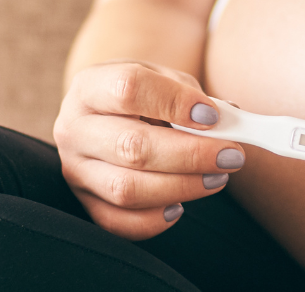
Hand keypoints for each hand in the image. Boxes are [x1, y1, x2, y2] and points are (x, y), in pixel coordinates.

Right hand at [53, 61, 245, 239]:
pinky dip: (154, 220)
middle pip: (131, 147)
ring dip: (181, 187)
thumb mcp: (164, 81)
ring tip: (216, 178)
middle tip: (230, 155)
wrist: (110, 113)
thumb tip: (227, 122)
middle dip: (191, 155)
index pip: (128, 90)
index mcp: (90, 87)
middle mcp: (74, 129)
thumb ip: (192, 97)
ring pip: (127, 190)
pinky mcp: (84, 203)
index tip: (212, 116)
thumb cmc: (144, 97)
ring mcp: (75, 170)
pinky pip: (118, 223)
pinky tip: (179, 206)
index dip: (174, 103)